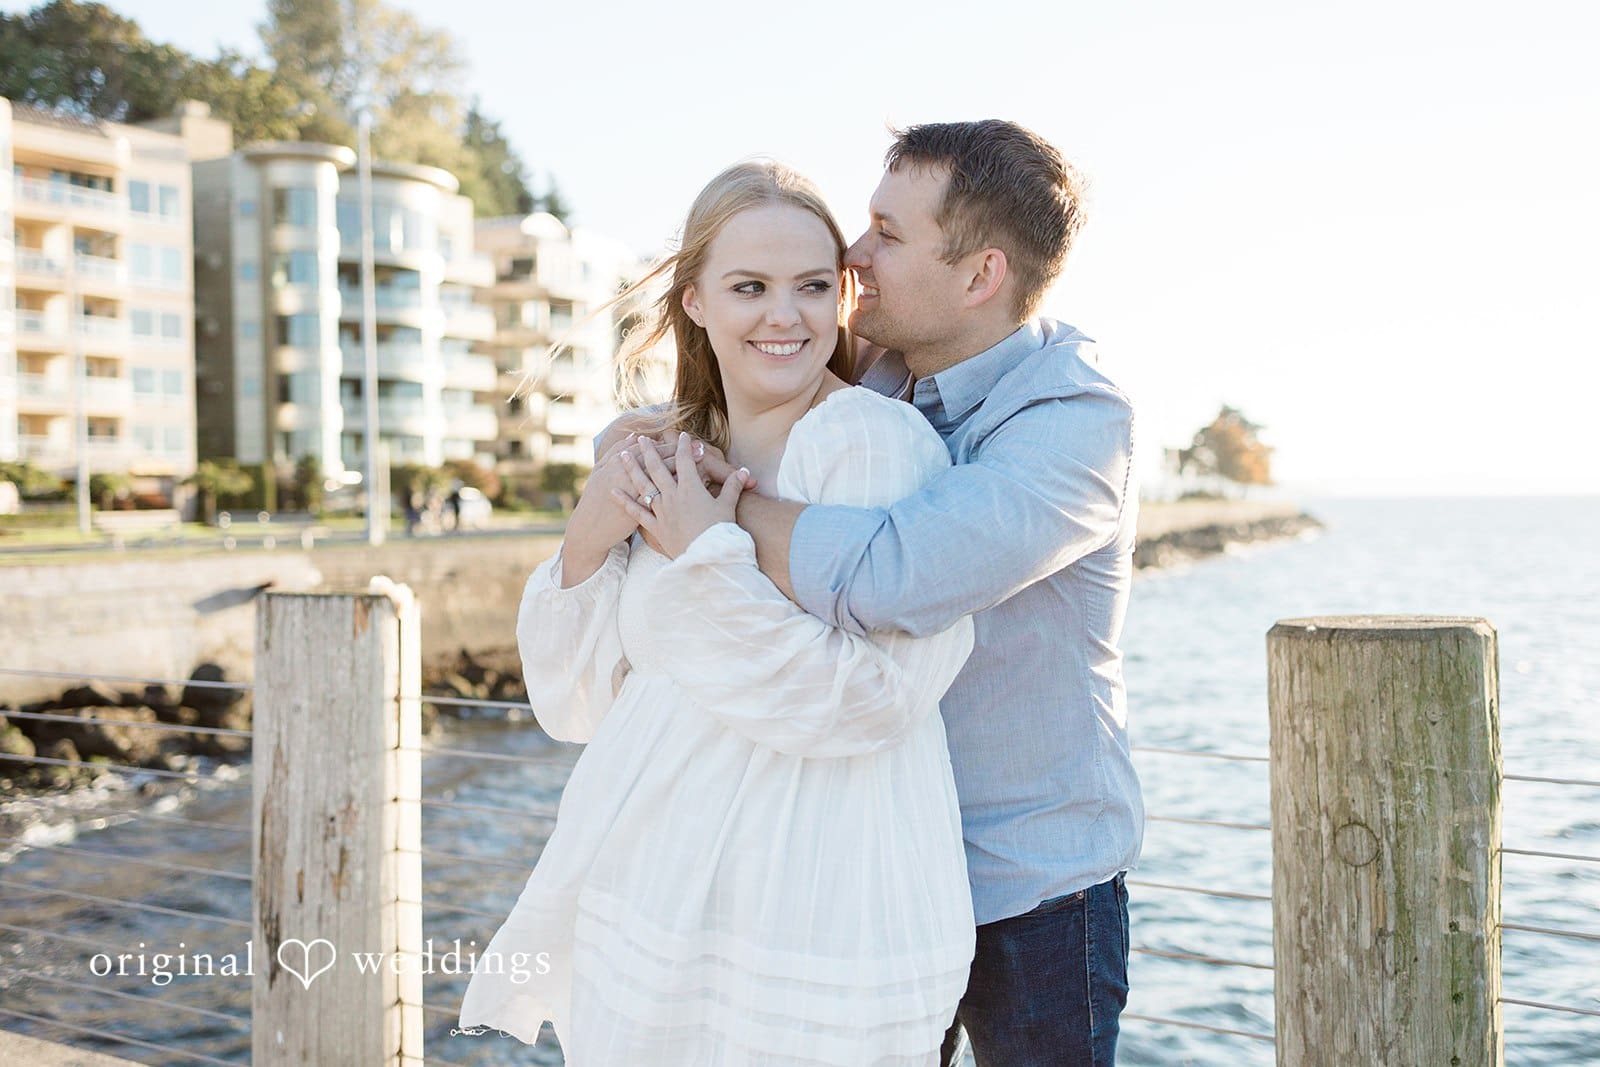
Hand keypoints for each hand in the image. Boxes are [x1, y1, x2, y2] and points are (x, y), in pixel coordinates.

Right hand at [560, 432, 695, 585]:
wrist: (588, 530)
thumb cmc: (593, 499)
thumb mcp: (601, 471)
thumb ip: (615, 451)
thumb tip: (633, 436)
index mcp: (621, 468)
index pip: (651, 454)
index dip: (669, 446)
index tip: (686, 438)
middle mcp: (633, 483)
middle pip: (663, 466)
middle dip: (683, 456)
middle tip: (701, 446)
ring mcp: (639, 502)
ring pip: (667, 484)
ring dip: (685, 474)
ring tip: (702, 466)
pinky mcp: (645, 519)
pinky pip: (669, 503)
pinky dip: (680, 497)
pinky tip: (694, 493)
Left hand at [612, 432, 748, 558]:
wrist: (708, 558)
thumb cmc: (720, 532)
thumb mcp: (728, 506)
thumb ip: (733, 486)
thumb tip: (744, 471)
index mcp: (691, 488)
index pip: (685, 460)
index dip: (683, 446)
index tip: (681, 435)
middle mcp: (672, 496)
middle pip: (658, 468)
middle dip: (649, 451)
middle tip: (641, 439)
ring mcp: (661, 511)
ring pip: (643, 485)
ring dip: (632, 468)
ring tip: (623, 455)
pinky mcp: (655, 528)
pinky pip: (636, 512)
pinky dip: (624, 501)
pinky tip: (613, 491)